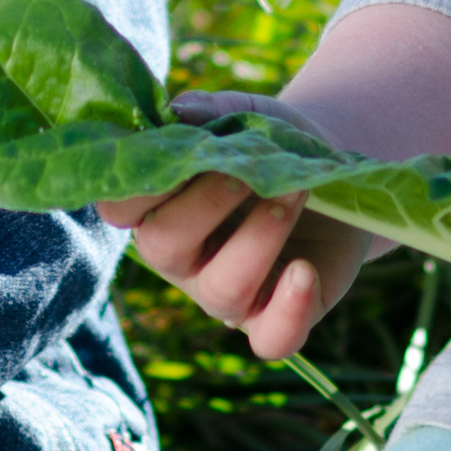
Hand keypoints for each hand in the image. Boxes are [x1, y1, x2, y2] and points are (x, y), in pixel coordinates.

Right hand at [96, 93, 378, 362]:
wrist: (331, 175)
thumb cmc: (270, 146)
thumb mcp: (246, 118)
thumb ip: (212, 112)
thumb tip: (179, 110)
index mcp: (158, 207)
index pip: (119, 207)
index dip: (134, 187)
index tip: (173, 153)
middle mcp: (181, 258)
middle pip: (164, 247)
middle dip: (206, 204)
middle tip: (246, 170)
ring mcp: (224, 293)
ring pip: (222, 290)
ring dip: (259, 238)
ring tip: (294, 191)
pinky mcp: (273, 318)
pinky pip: (270, 339)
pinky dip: (289, 311)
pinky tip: (305, 272)